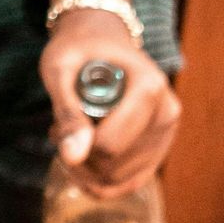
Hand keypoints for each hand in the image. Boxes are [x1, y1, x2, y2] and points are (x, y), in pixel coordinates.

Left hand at [39, 5, 180, 198]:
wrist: (101, 39)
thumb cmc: (77, 49)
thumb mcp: (59, 69)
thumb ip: (67, 112)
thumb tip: (72, 158)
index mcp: (149, 87)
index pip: (110, 145)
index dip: (75, 144)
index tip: (56, 126)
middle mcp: (167, 112)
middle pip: (113, 166)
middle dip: (78, 156)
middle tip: (61, 129)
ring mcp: (167, 133)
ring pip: (119, 180)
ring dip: (86, 168)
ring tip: (75, 134)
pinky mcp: (160, 148)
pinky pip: (129, 184)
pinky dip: (99, 179)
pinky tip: (84, 153)